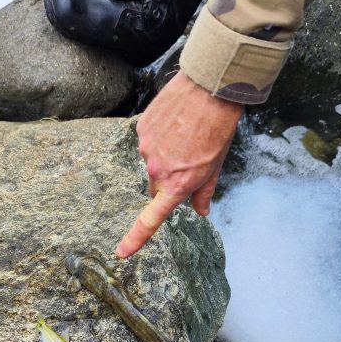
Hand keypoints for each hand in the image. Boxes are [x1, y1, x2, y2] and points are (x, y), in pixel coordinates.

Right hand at [115, 70, 242, 257]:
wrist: (210, 88)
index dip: (135, 238)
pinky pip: (148, 139)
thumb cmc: (219, 128)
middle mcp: (158, 170)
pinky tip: (176, 121)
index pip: (151, 219)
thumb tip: (201, 212)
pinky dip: (159, 135)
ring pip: (151, 161)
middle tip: (188, 160)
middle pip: (155, 185)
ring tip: (185, 134)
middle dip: (167, 179)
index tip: (122, 253)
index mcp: (177, 184)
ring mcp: (147, 148)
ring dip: (164, 154)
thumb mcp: (216, 165)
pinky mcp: (142, 128)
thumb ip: (204, 192)